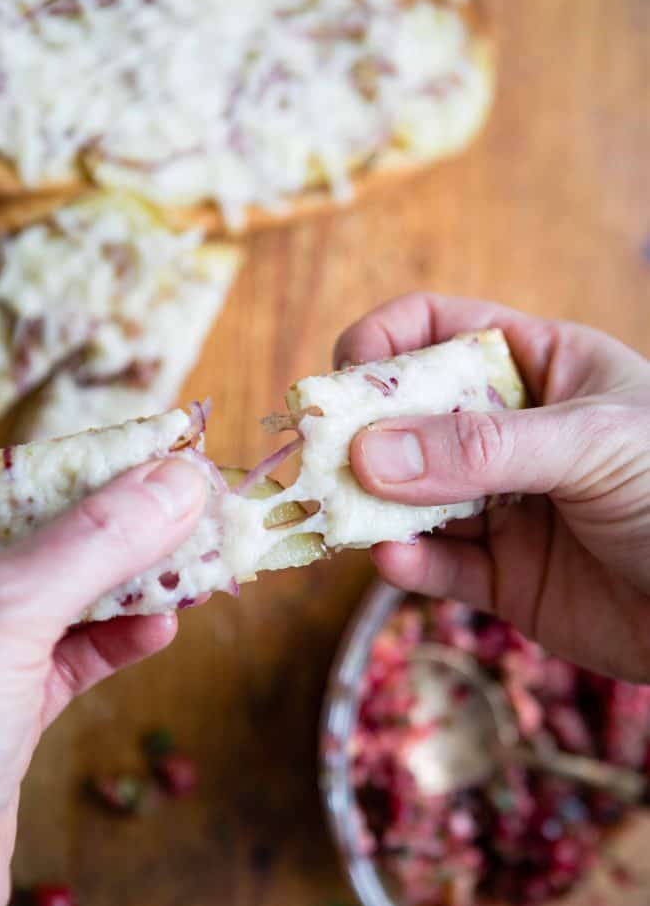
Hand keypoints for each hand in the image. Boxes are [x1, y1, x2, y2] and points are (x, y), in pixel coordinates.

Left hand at [0, 458, 204, 905]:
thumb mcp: (6, 610)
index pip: (16, 475)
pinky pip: (76, 652)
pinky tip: (161, 631)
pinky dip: (122, 640)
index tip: (171, 460)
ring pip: (72, 593)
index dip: (97, 466)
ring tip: (197, 572)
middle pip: (54, 533)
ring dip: (137, 585)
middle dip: (129, 530)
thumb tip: (180, 480)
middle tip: (201, 515)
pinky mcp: (6, 702)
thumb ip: (96, 541)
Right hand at [337, 293, 649, 682]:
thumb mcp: (589, 445)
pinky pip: (440, 567)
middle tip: (315, 456)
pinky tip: (394, 559)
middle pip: (411, 417)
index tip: (339, 378)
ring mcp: (503, 505)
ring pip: (412, 497)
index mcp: (540, 368)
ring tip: (336, 514)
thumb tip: (364, 451)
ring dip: (370, 505)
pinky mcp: (501, 576)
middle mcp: (511, 432)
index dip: (384, 344)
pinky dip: (410, 565)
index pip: (441, 330)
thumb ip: (479, 448)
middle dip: (360, 435)